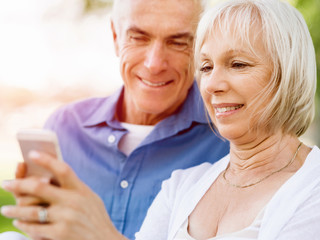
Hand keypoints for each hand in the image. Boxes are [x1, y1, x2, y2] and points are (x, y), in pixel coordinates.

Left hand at [1, 152, 126, 239]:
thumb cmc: (95, 219)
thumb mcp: (90, 199)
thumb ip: (73, 188)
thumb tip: (51, 177)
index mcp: (81, 189)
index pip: (62, 169)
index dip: (46, 160)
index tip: (31, 154)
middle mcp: (73, 201)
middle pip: (39, 187)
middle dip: (18, 184)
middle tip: (5, 183)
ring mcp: (66, 217)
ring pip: (30, 210)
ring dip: (14, 210)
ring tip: (5, 210)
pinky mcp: (60, 234)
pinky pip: (34, 228)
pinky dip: (24, 225)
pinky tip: (19, 223)